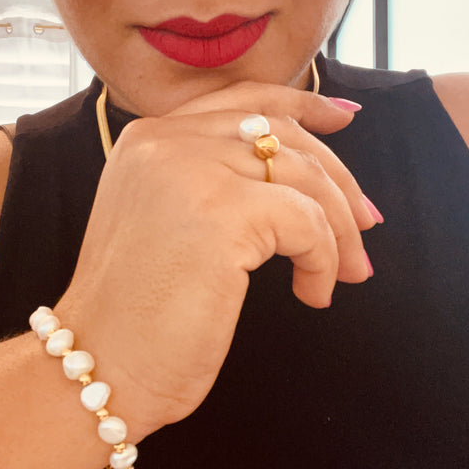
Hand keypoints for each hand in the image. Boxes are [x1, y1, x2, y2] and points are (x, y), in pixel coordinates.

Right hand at [54, 82, 378, 437]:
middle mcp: (167, 143)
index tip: (344, 116)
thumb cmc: (138, 310)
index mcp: (151, 140)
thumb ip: (214, 182)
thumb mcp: (169, 223)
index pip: (243, 103)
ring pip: (303, 176)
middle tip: (366, 223)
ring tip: (347, 271)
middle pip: (282, 136)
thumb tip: (295, 177)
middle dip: (338, 180)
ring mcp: (192, 172)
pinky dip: (323, 258)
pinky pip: (306, 222)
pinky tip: (314, 294)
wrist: (102, 365)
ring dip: (340, 228)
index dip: (302, 105)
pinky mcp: (221, 214)